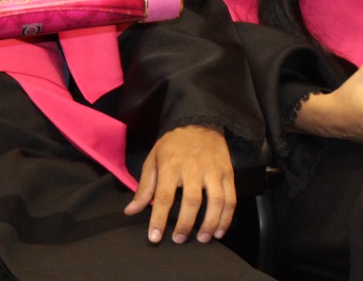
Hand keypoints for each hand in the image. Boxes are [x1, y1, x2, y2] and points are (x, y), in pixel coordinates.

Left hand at [123, 125, 234, 244]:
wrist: (201, 122)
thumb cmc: (173, 144)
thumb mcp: (153, 159)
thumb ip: (145, 187)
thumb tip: (131, 211)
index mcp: (171, 165)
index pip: (165, 196)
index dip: (159, 219)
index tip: (155, 237)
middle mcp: (194, 168)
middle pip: (192, 200)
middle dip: (186, 224)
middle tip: (179, 240)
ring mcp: (213, 171)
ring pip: (217, 200)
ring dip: (211, 223)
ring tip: (203, 239)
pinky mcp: (228, 173)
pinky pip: (231, 197)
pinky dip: (227, 216)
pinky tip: (220, 229)